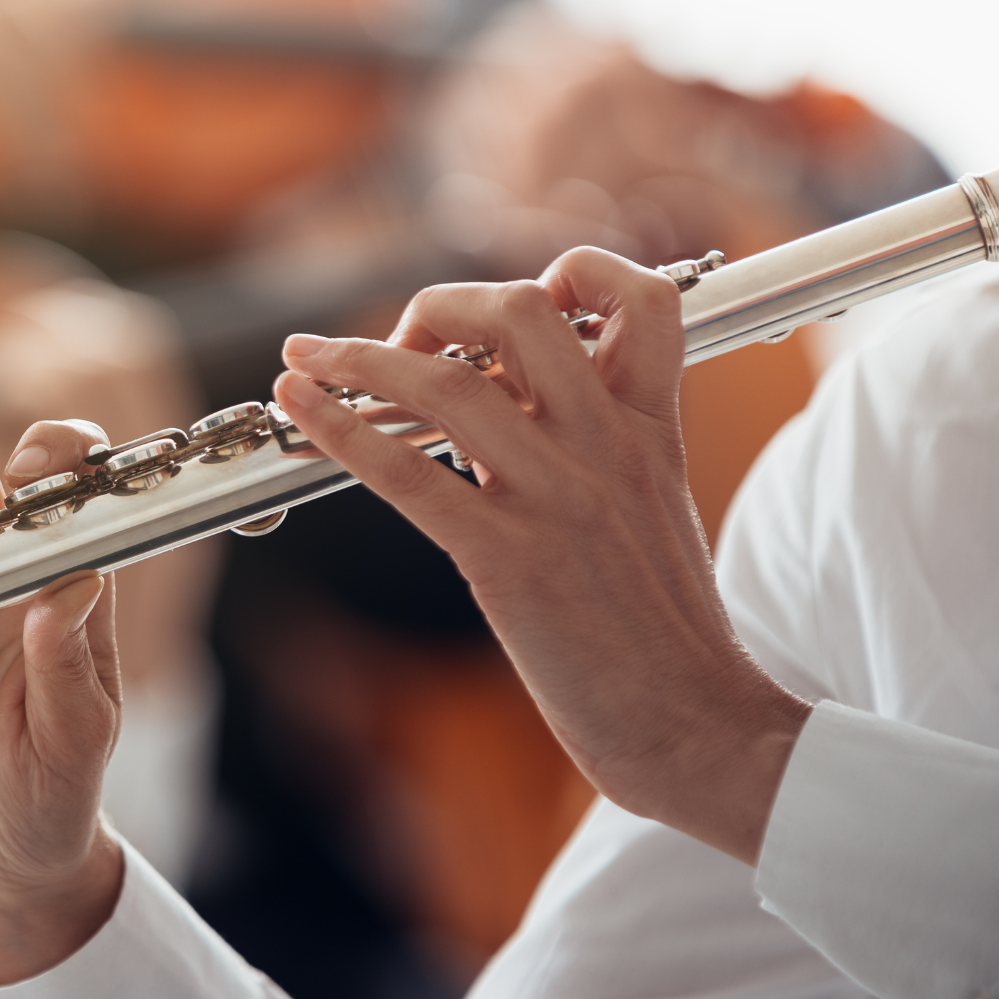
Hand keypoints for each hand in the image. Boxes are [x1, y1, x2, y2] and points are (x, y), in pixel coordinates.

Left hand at [274, 248, 810, 864]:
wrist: (699, 725)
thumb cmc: (666, 636)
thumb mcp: (652, 512)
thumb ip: (596, 447)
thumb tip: (515, 407)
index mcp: (650, 430)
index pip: (640, 297)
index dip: (574, 273)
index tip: (506, 312)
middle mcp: (607, 446)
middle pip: (522, 311)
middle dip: (439, 307)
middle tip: (398, 348)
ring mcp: (558, 498)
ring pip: (448, 382)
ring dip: (357, 357)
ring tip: (307, 360)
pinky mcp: (511, 559)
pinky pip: (408, 472)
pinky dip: (340, 428)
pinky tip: (299, 406)